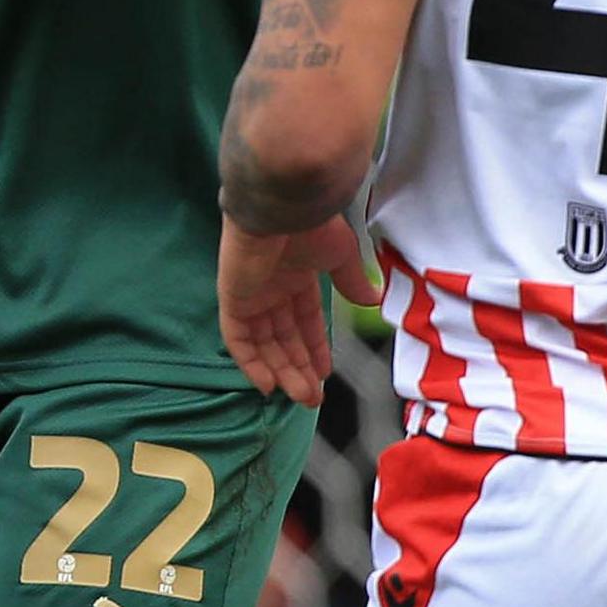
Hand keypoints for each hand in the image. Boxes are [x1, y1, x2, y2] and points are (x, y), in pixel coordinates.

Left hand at [217, 216, 381, 406]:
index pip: (304, 322)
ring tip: (300, 398)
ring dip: (281, 372)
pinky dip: (250, 363)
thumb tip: (373, 300)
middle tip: (313, 399)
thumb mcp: (341, 255)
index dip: (314, 348)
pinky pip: (238, 339)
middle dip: (299, 369)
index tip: (325, 374)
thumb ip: (352, 281)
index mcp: (296, 277)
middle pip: (283, 339)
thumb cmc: (313, 224)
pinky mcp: (233, 299)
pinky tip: (268, 385)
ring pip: (264, 344)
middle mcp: (271, 289)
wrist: (282, 207)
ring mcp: (251, 295)